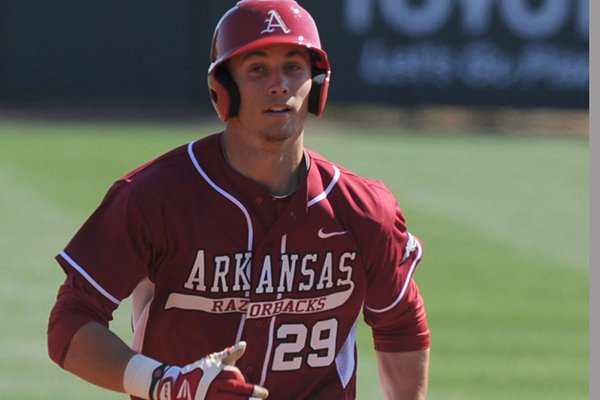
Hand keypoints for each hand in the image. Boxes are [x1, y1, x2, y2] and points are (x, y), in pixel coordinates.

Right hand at [150, 342, 267, 399]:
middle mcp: (210, 387)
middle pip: (233, 394)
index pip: (236, 383)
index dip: (251, 390)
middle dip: (248, 399)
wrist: (175, 385)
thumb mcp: (215, 360)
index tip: (265, 393)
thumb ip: (231, 354)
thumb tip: (244, 344)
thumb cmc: (202, 370)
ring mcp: (205, 398)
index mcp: (215, 374)